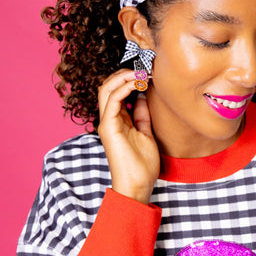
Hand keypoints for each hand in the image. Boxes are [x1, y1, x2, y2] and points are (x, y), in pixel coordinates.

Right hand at [98, 69, 159, 204]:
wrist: (137, 185)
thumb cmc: (142, 164)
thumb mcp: (146, 132)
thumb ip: (143, 114)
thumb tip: (145, 95)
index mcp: (117, 119)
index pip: (117, 90)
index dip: (131, 78)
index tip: (149, 73)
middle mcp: (109, 118)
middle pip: (108, 86)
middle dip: (125, 73)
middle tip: (144, 70)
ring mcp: (107, 122)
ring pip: (106, 88)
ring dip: (124, 76)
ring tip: (141, 73)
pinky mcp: (108, 127)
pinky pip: (112, 100)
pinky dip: (124, 87)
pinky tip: (138, 84)